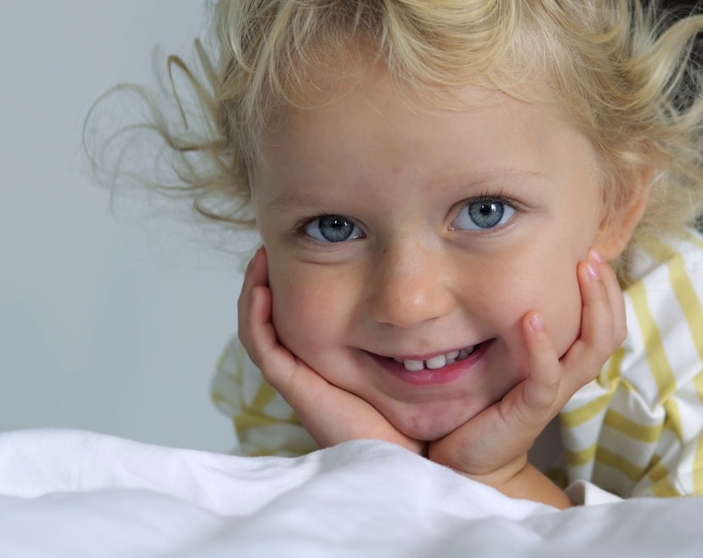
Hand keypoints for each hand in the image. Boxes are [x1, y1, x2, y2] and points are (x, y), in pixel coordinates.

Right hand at [237, 247, 425, 454]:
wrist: (422, 461)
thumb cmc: (429, 417)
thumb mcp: (427, 358)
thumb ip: (426, 329)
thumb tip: (446, 292)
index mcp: (336, 362)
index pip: (303, 315)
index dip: (295, 281)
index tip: (307, 245)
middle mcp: (314, 369)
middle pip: (275, 318)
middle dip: (269, 279)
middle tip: (274, 241)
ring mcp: (304, 379)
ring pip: (262, 331)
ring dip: (256, 292)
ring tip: (262, 257)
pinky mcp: (300, 390)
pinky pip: (267, 351)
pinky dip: (257, 320)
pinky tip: (263, 291)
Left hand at [427, 249, 626, 501]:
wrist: (473, 457)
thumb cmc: (492, 403)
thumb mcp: (512, 357)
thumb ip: (524, 328)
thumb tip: (517, 277)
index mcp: (570, 361)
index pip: (608, 322)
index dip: (608, 289)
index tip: (591, 252)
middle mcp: (570, 375)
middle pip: (610, 332)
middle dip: (606, 290)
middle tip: (591, 255)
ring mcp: (554, 392)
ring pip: (592, 350)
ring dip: (590, 308)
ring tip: (579, 272)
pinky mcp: (532, 408)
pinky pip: (548, 376)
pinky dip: (543, 346)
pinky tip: (531, 318)